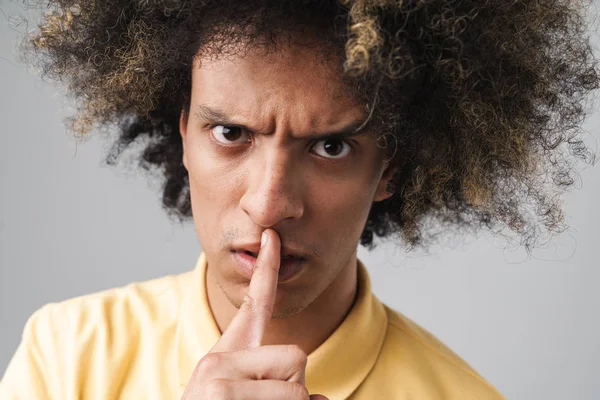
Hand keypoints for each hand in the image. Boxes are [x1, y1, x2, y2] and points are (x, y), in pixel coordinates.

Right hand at [182, 228, 328, 399]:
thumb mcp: (241, 398)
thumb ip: (276, 386)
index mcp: (225, 356)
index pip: (253, 305)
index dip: (266, 270)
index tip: (274, 238)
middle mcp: (218, 359)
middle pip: (297, 357)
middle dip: (294, 389)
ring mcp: (217, 378)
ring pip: (298, 390)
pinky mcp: (220, 395)